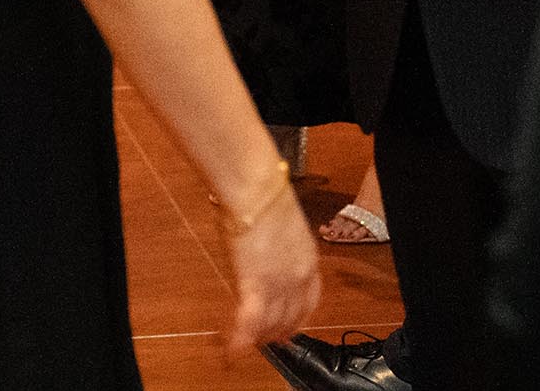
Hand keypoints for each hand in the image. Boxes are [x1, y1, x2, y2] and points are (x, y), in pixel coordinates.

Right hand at [223, 195, 320, 357]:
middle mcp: (299, 277)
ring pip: (270, 324)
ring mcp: (279, 284)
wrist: (255, 188)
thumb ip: (279, 246)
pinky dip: (239, 340)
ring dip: (258, 337)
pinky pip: (248, 322)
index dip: (297, 319)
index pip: (309, 302)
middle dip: (276, 332)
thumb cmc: (263, 196)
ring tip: (244, 344)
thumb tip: (265, 250)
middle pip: (290, 318)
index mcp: (309, 260)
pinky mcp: (255, 285)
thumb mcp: (282, 226)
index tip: (288, 328)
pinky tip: (231, 351)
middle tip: (262, 340)